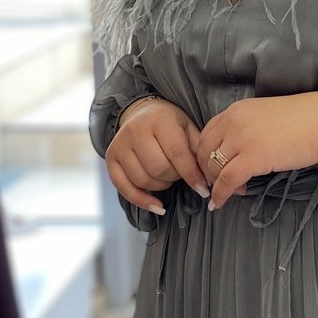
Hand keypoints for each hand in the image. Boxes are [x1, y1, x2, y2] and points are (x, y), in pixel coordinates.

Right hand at [105, 97, 210, 214]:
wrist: (143, 112)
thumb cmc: (171, 124)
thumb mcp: (188, 128)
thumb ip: (197, 151)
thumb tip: (207, 180)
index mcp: (160, 120)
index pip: (176, 152)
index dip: (191, 174)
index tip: (204, 190)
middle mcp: (135, 131)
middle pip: (158, 169)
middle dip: (175, 178)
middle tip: (181, 174)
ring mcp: (120, 145)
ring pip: (143, 180)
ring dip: (161, 186)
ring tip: (168, 177)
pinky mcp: (111, 159)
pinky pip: (124, 188)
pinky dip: (142, 201)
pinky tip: (157, 206)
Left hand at [199, 93, 317, 209]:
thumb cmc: (301, 120)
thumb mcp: (263, 118)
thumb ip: (245, 130)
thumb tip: (236, 154)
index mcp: (235, 111)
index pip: (206, 135)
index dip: (204, 156)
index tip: (212, 170)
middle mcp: (232, 122)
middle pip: (204, 152)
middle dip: (207, 172)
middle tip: (217, 185)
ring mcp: (241, 139)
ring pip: (214, 167)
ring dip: (216, 184)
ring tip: (228, 192)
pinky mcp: (253, 157)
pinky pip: (227, 180)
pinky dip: (221, 194)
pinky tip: (221, 202)